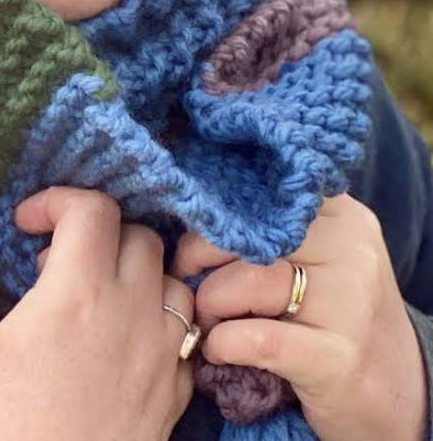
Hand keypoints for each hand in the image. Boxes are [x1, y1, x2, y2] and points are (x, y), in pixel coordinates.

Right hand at [0, 187, 195, 440]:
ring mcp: (163, 351)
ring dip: (135, 271)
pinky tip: (123, 338)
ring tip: (96, 294)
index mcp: (79, 289)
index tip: (26, 225)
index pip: (92, 207)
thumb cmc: (4, 424)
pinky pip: (185, 330)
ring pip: (170, 278)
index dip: (56, 201)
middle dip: (96, 232)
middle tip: (56, 260)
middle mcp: (132, 309)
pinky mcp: (178, 389)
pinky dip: (158, 318)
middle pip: (137, 233)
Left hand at [171, 192, 427, 440]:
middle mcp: (351, 251)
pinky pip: (260, 338)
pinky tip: (216, 349)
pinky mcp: (339, 359)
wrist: (396, 390)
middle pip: (249, 233)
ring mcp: (350, 305)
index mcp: (340, 215)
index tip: (188, 226)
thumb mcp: (314, 254)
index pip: (259, 191)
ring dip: (210, 301)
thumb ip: (268, 223)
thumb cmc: (331, 311)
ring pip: (251, 281)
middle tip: (186, 276)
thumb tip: (188, 203)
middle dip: (199, 255)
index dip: (214, 210)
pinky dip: (224, 342)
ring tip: (205, 317)